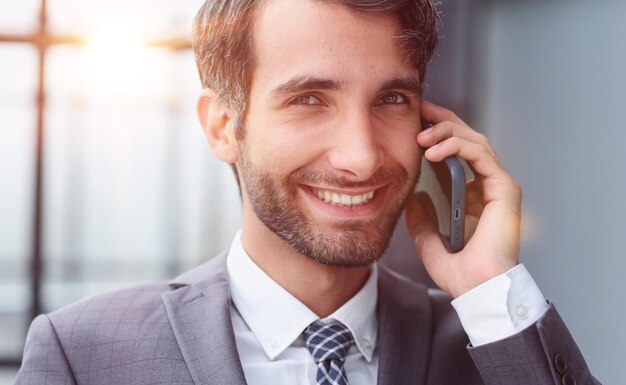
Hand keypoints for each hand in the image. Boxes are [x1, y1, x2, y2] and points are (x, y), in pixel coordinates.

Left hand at [405, 100, 521, 297]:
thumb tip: (414, 197)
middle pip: (468, 140)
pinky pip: (481, 155)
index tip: (415, 122)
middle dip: (443, 121)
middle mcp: (488, 187)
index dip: (439, 134)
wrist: (477, 289)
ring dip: (447, 132)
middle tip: (419, 112)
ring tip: (420, 136)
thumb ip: (422, 220)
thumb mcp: (428, 242)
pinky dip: (457, 147)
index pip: (458, 154)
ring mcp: (498, 186)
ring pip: (475, 142)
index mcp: (473, 197)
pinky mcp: (505, 189)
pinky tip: (433, 151)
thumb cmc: (460, 272)